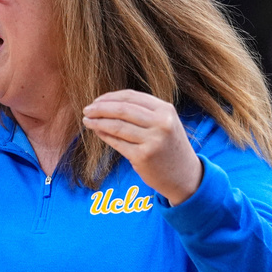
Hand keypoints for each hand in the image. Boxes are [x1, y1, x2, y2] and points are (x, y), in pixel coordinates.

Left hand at [82, 90, 202, 204]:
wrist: (185, 175)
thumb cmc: (169, 146)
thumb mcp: (164, 123)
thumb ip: (143, 111)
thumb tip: (107, 103)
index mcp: (165, 110)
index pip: (131, 97)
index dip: (110, 97)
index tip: (97, 100)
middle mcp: (161, 123)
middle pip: (122, 110)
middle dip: (100, 108)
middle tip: (86, 109)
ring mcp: (152, 141)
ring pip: (117, 126)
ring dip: (98, 122)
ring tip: (86, 120)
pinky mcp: (143, 157)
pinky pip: (117, 143)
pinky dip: (104, 135)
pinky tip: (97, 132)